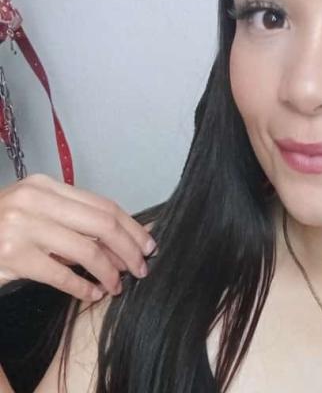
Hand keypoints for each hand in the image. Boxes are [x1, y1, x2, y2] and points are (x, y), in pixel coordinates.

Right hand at [0, 173, 156, 300]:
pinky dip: (83, 286)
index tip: (148, 245)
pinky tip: (92, 293)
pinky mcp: (11, 256)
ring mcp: (21, 227)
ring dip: (109, 272)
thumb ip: (73, 218)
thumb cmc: (1, 227)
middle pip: (102, 225)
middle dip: (129, 249)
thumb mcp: (36, 211)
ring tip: (117, 285)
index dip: (132, 227)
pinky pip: (62, 274)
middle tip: (141, 269)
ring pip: (86, 250)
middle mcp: (35, 201)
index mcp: (46, 186)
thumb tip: (125, 237)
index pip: (104, 205)